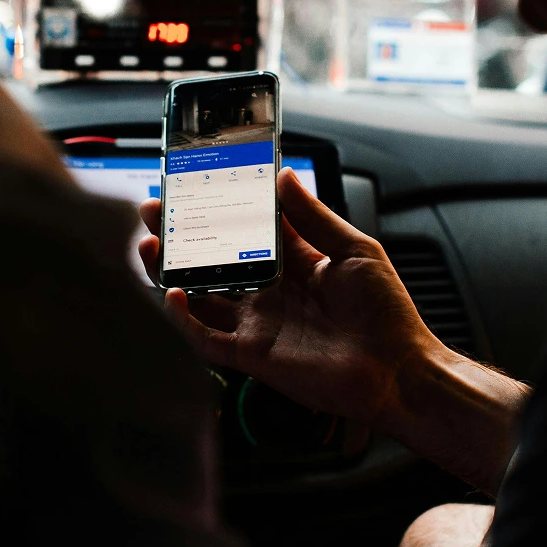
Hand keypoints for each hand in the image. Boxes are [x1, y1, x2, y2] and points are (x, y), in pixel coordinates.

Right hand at [139, 168, 440, 431]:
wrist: (398, 370)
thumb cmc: (387, 314)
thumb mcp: (354, 250)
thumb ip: (313, 216)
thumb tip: (285, 176)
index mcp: (294, 264)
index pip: (244, 231)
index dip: (218, 211)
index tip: (194, 188)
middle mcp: (269, 293)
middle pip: (212, 263)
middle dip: (181, 238)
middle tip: (155, 213)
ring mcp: (257, 324)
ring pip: (199, 298)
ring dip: (171, 274)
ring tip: (148, 245)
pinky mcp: (252, 355)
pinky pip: (206, 337)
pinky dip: (184, 319)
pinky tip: (170, 294)